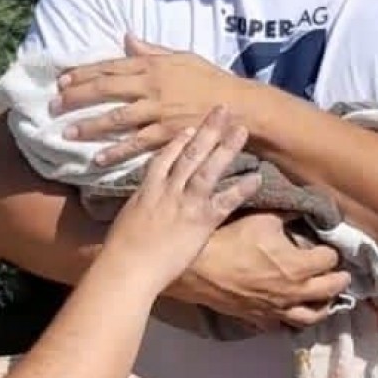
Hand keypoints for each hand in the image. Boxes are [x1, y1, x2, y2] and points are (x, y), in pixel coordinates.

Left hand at [56, 35, 248, 164]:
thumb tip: (126, 38)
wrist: (239, 105)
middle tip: (53, 106)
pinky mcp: (167, 133)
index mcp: (153, 65)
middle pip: (105, 90)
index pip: (110, 67)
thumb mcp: (182, 57)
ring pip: (115, 118)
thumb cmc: (210, 80)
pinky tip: (97, 159)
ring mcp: (159, 110)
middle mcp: (152, 86)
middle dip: (76, 97)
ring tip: (67, 133)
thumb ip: (151, 50)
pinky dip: (115, 151)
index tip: (61, 80)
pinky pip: (136, 143)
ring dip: (89, 126)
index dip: (83, 73)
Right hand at [99, 106, 260, 291]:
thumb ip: (140, 207)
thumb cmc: (121, 250)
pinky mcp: (200, 221)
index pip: (164, 157)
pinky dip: (240, 189)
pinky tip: (256, 178)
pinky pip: (224, 202)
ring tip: (241, 130)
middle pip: (190, 154)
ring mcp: (186, 203)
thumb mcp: (127, 219)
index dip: (178, 141)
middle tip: (222, 110)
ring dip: (226, 148)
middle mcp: (168, 190)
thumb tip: (142, 206)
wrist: (127, 268)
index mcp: (149, 189)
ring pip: (208, 169)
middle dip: (207, 130)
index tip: (190, 127)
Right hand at [177, 211, 353, 329]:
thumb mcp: (263, 218)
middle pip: (329, 291)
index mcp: (299, 266)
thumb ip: (288, 214)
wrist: (199, 269)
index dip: (332, 251)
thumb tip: (305, 208)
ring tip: (327, 301)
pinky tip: (292, 313)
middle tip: (343, 275)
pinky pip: (283, 326)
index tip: (330, 246)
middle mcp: (294, 292)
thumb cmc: (232, 239)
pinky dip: (292, 320)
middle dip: (339, 281)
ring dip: (324, 307)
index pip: (329, 259)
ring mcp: (277, 310)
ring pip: (311, 316)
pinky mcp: (260, 319)